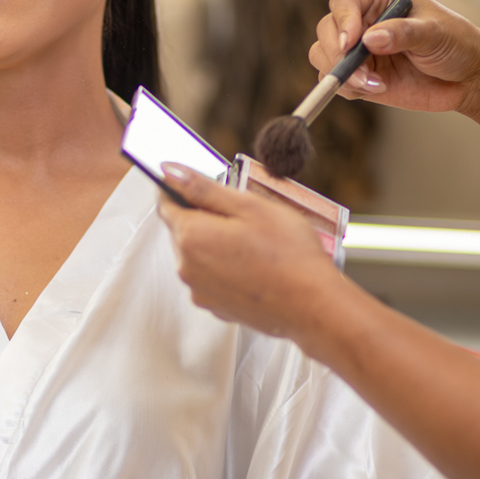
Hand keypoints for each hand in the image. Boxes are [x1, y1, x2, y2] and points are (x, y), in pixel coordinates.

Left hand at [157, 166, 340, 343]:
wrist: (312, 306)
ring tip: (256, 244)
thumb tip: (171, 172)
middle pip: (184, 230)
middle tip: (245, 216)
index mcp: (191, 236)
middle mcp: (187, 267)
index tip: (200, 184)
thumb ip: (204, 188)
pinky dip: (226, 268)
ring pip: (198, 254)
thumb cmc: (288, 256)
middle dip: (207, 218)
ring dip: (217, 244)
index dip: (181, 189)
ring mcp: (200, 290)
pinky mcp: (215, 307)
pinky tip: (255, 266)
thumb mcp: (249, 206)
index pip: (167, 203)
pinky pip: (211, 278)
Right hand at [310, 0, 479, 114]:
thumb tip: (370, 39)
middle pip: (326, 30)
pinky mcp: (359, 76)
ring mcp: (358, 50)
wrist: (467, 77)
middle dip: (338, 53)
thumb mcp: (435, 33)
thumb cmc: (456, 43)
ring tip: (373, 83)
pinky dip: (349, 88)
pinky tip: (377, 88)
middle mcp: (361, 20)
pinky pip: (337, 82)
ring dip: (342, 73)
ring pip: (323, 57)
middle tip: (361, 72)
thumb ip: (403, 33)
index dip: (342, 20)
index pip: (345, 1)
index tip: (352, 42)